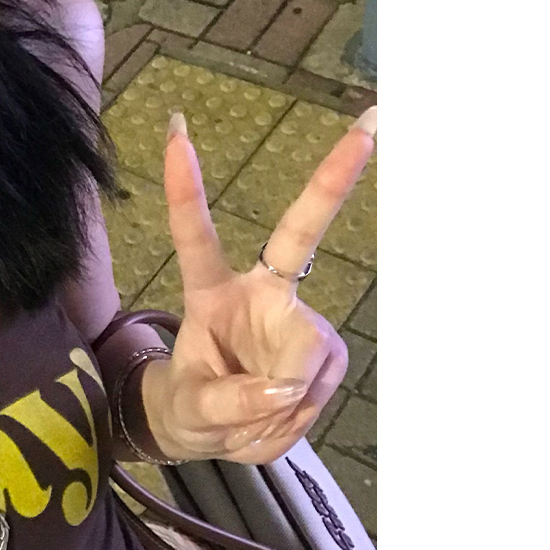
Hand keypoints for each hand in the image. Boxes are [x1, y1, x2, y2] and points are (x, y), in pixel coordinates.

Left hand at [138, 105, 375, 464]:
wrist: (212, 428)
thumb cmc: (190, 404)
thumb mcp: (187, 410)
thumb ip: (225, 401)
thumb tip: (281, 390)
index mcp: (212, 291)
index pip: (197, 236)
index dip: (186, 189)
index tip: (177, 131)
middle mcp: (262, 291)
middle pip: (301, 233)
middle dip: (334, 176)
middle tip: (372, 122)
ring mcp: (298, 320)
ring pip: (306, 361)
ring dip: (277, 407)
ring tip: (246, 419)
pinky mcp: (323, 353)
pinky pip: (316, 393)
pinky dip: (293, 421)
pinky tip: (273, 421)